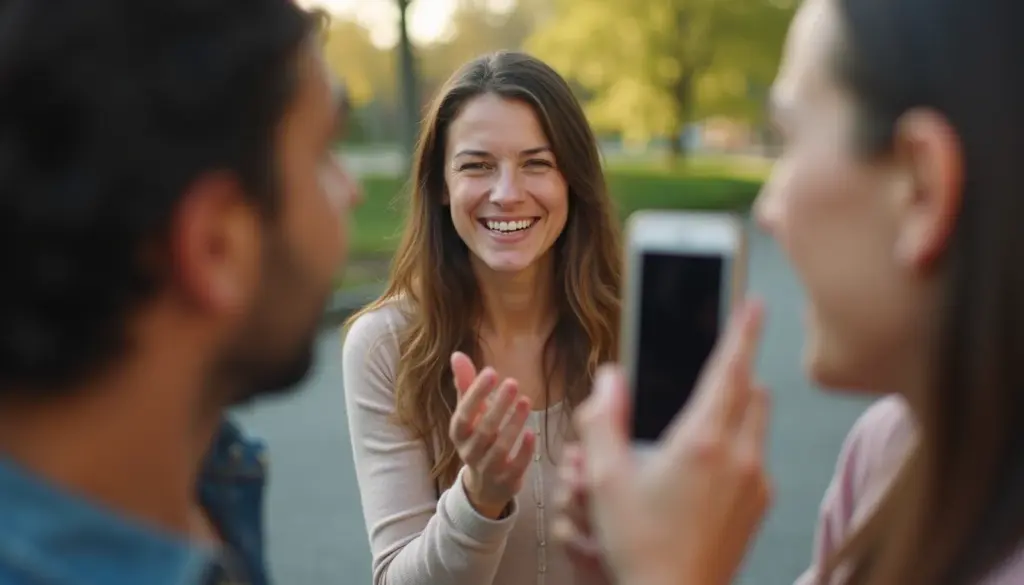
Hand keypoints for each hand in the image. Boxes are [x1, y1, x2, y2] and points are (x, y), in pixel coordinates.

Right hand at [449, 352, 535, 518]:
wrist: (485, 484)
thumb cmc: (478, 438)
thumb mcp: (470, 413)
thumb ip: (465, 385)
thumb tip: (457, 354)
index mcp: (459, 434)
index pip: (463, 414)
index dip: (475, 394)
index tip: (491, 372)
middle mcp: (470, 453)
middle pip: (483, 430)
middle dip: (498, 406)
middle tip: (513, 383)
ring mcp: (488, 469)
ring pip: (500, 448)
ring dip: (513, 424)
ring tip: (526, 401)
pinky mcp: (507, 481)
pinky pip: (516, 467)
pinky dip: (524, 451)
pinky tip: (532, 433)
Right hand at [555, 299, 771, 584]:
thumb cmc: (638, 544)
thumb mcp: (604, 479)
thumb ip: (602, 420)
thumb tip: (609, 378)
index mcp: (702, 442)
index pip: (730, 371)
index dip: (741, 332)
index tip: (752, 303)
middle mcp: (740, 458)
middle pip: (752, 393)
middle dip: (737, 373)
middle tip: (712, 369)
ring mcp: (757, 484)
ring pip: (758, 425)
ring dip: (739, 410)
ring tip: (702, 420)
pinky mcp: (760, 506)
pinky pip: (758, 458)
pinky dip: (740, 447)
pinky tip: (704, 469)